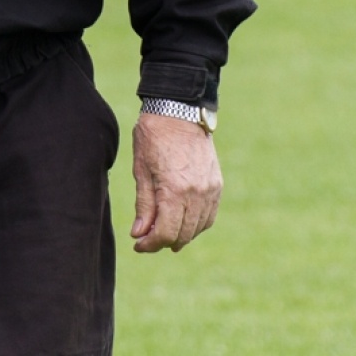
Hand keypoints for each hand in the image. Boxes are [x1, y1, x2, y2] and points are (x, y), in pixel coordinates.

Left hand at [130, 111, 220, 252]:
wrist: (178, 111)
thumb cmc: (153, 138)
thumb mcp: (140, 171)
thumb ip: (143, 205)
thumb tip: (140, 234)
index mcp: (175, 191)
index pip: (166, 233)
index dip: (151, 244)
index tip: (138, 244)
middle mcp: (197, 194)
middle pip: (183, 234)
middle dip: (163, 242)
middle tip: (147, 239)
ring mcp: (210, 190)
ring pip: (198, 228)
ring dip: (181, 235)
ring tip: (163, 232)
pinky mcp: (217, 184)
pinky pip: (209, 215)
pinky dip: (196, 224)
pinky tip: (182, 222)